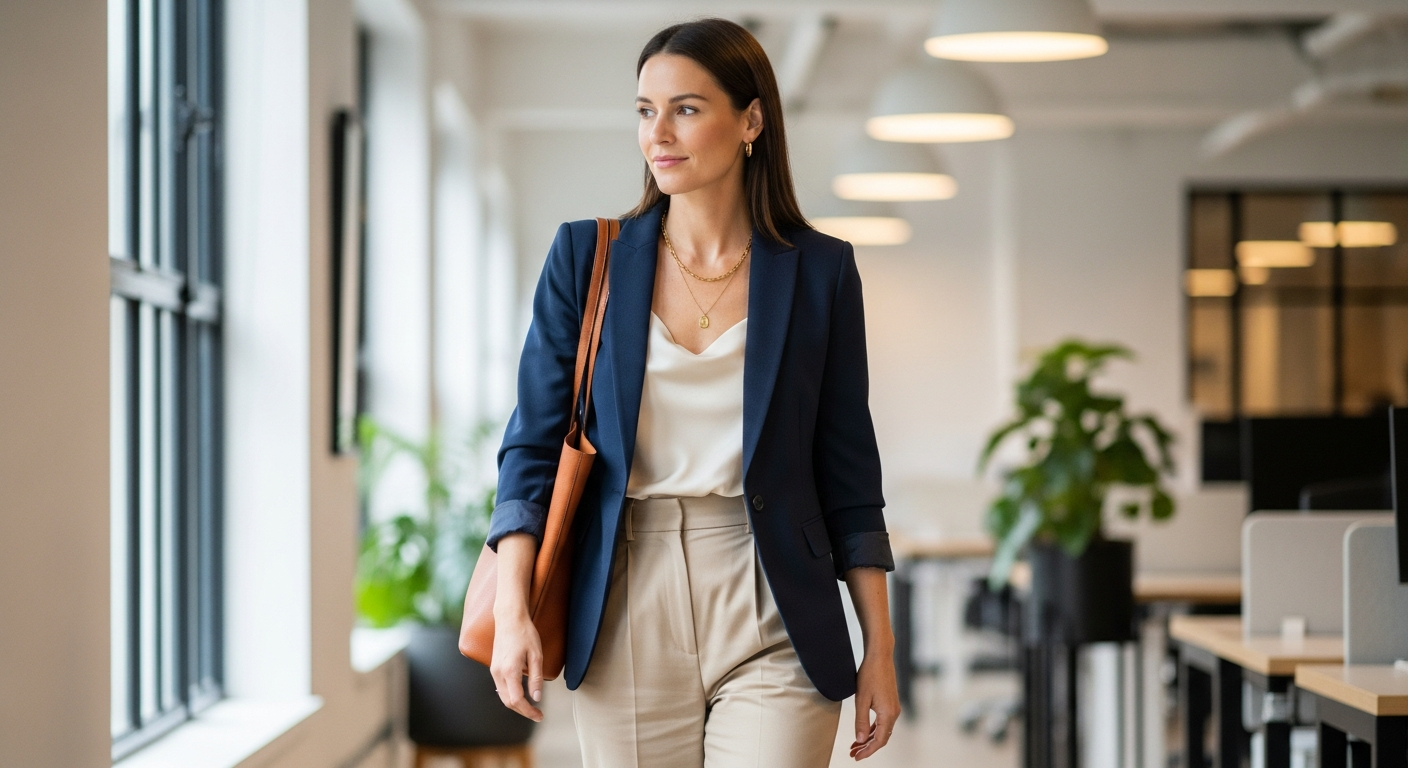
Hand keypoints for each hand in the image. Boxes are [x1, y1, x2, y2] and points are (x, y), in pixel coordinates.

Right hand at [489, 605, 543, 721]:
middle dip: (523, 711)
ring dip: (516, 705)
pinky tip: (521, 695)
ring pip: (503, 696)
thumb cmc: (524, 633)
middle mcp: (498, 673)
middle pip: (508, 702)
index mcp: (509, 670)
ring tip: (531, 707)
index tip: (539, 715)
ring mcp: (494, 671)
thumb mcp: (536, 655)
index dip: (528, 711)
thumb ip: (536, 678)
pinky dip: (511, 696)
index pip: (517, 700)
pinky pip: (501, 688)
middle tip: (537, 714)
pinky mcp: (494, 668)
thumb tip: (536, 697)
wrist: (509, 618)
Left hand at [848, 649, 900, 759]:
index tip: (856, 757)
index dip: (868, 751)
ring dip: (869, 739)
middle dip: (867, 747)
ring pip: (882, 730)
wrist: (880, 656)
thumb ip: (860, 721)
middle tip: (853, 753)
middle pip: (881, 737)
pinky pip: (883, 722)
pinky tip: (863, 733)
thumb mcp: (861, 699)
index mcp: (888, 714)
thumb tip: (859, 740)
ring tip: (855, 746)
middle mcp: (894, 713)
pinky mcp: (890, 703)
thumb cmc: (870, 675)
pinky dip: (873, 729)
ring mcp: (893, 708)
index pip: (879, 740)